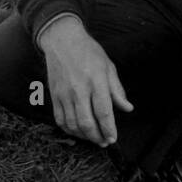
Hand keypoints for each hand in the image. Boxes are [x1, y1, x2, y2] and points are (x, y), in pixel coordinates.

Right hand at [38, 17, 132, 146]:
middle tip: (104, 142)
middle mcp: (79, 89)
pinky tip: (77, 131)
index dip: (109, 129)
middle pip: (87, 123)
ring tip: (93, 138)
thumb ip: (117, 90)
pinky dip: (69, 130)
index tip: (113, 138)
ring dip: (83, 136)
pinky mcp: (54, 95)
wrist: (62, 40)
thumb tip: (127, 108)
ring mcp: (64, 93)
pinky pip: (60, 119)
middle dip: (97, 137)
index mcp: (96, 81)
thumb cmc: (89, 52)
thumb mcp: (108, 67)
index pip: (104, 113)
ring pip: (73, 124)